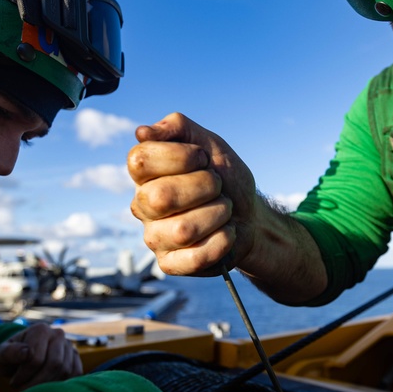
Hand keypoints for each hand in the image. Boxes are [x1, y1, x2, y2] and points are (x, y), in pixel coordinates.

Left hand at [0, 323, 82, 390]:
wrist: (20, 358)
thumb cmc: (9, 357)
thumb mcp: (0, 354)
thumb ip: (9, 352)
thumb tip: (27, 353)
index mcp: (40, 329)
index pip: (36, 358)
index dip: (24, 375)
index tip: (13, 383)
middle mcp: (58, 334)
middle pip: (54, 364)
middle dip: (37, 383)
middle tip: (23, 390)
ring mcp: (69, 346)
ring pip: (65, 371)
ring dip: (47, 385)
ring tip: (32, 389)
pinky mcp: (75, 358)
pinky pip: (75, 375)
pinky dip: (61, 384)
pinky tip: (46, 387)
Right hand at [128, 112, 256, 275]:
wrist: (251, 214)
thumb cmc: (225, 179)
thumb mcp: (208, 143)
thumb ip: (177, 127)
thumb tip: (143, 132)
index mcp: (144, 175)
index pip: (141, 160)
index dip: (181, 156)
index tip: (203, 159)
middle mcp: (142, 206)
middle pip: (161, 197)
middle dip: (205, 186)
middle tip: (218, 186)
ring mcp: (154, 238)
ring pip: (183, 230)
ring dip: (218, 214)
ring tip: (224, 210)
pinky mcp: (170, 264)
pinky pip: (195, 257)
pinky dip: (222, 241)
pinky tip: (227, 233)